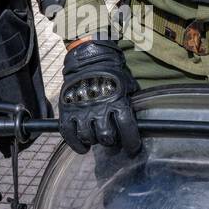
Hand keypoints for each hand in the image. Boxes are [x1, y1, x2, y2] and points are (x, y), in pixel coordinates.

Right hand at [59, 40, 140, 154]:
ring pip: (89, 137)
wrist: (88, 60)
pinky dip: (76, 144)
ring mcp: (82, 111)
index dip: (132, 142)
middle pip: (107, 137)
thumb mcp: (127, 86)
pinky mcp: (67, 111)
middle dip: (111, 140)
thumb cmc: (111, 74)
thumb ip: (130, 104)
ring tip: (96, 137)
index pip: (127, 129)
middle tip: (111, 138)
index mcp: (117, 102)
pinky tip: (83, 147)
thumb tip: (140, 119)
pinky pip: (70, 134)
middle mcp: (100, 109)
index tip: (133, 147)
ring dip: (94, 140)